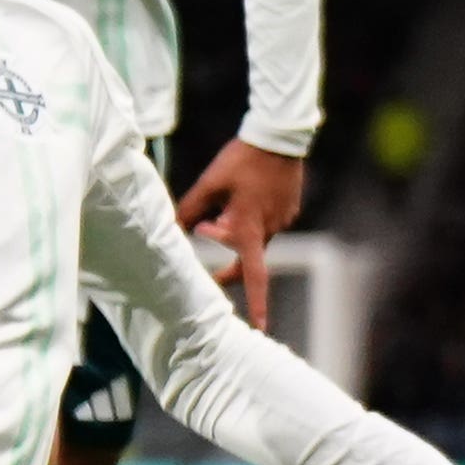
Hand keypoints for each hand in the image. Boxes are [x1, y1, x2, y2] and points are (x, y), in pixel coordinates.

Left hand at [176, 140, 309, 326]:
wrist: (278, 137)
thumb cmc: (241, 160)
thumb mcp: (210, 184)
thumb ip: (190, 209)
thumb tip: (174, 228)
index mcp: (249, 229)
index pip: (254, 276)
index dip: (257, 304)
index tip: (260, 327)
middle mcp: (270, 229)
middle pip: (249, 260)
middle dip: (231, 268)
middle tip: (214, 267)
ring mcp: (283, 219)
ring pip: (256, 236)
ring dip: (238, 229)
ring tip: (229, 199)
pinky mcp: (289, 208)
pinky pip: (268, 220)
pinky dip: (253, 215)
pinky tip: (248, 191)